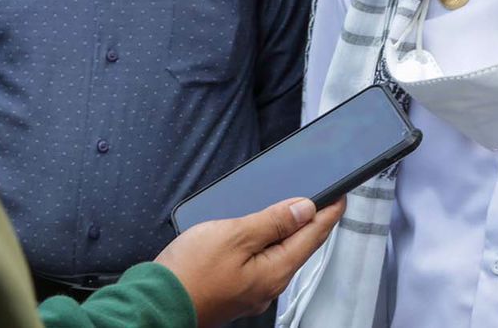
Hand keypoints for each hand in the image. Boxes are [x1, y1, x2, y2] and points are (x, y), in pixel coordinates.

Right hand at [156, 197, 343, 326]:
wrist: (155, 302)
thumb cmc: (189, 273)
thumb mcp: (235, 235)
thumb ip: (272, 221)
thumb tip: (304, 209)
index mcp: (274, 272)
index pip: (313, 237)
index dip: (328, 212)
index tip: (341, 195)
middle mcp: (268, 285)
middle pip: (299, 247)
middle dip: (311, 221)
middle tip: (323, 198)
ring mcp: (251, 289)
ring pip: (280, 254)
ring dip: (288, 230)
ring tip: (296, 209)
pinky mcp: (234, 288)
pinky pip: (261, 261)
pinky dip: (267, 241)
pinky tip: (261, 230)